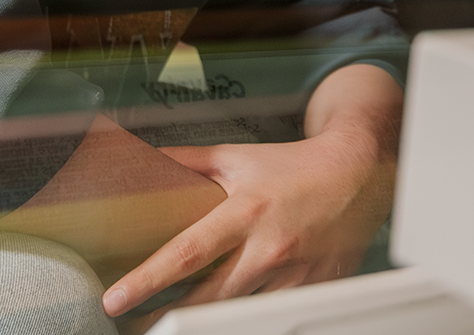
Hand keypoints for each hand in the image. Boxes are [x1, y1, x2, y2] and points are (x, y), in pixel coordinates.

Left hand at [102, 64, 400, 316]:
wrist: (358, 172)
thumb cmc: (295, 165)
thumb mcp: (239, 156)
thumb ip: (190, 161)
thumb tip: (145, 157)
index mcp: (245, 211)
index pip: (187, 252)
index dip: (147, 279)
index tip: (115, 299)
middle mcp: (267, 248)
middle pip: (206, 299)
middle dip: (166, 318)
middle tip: (135, 326)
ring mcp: (291, 275)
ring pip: (237, 315)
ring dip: (203, 323)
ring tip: (173, 326)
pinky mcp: (312, 289)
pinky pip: (271, 314)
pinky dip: (247, 318)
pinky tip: (228, 319)